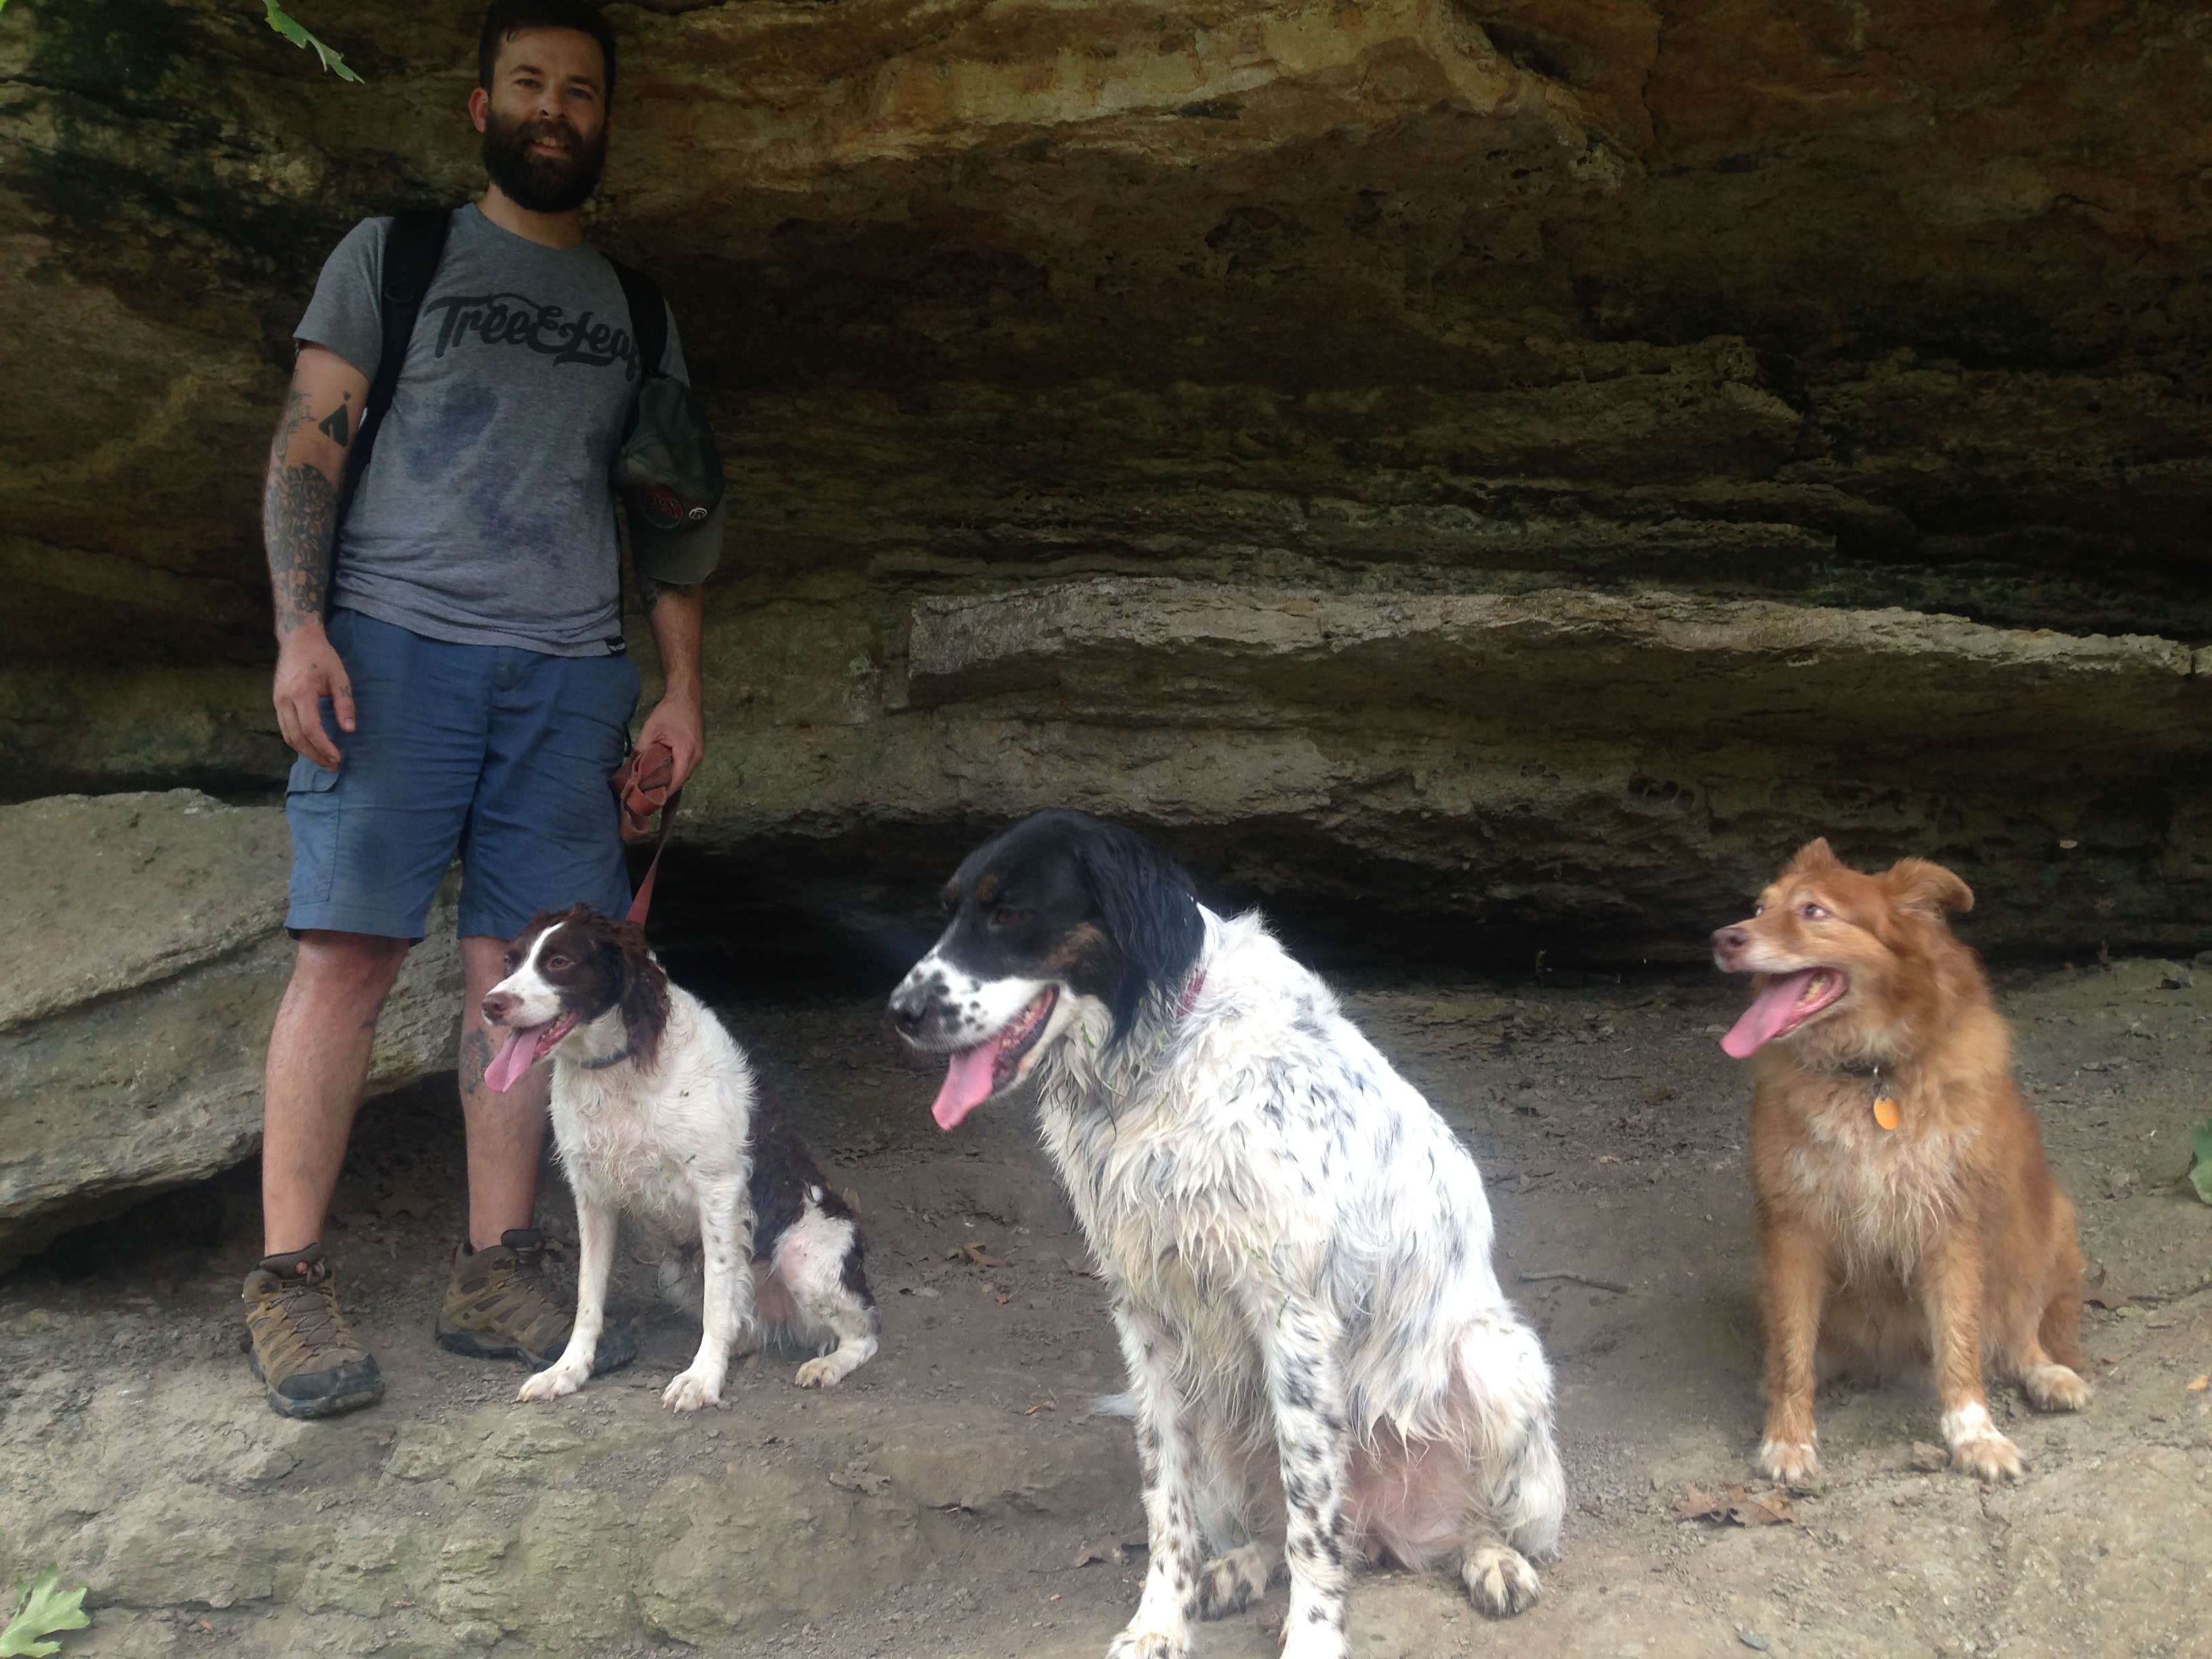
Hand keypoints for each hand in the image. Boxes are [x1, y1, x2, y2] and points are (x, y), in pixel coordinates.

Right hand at [272, 625, 354, 769]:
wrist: (297, 640)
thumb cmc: (321, 656)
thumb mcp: (340, 677)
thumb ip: (344, 704)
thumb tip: (349, 730)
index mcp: (301, 693)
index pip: (311, 729)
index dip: (324, 747)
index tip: (338, 757)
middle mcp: (284, 700)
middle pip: (296, 737)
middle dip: (315, 755)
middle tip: (332, 765)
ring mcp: (277, 701)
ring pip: (287, 735)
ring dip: (305, 751)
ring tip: (324, 760)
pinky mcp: (276, 702)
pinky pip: (285, 728)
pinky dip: (298, 741)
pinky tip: (312, 747)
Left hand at [634, 689, 703, 789]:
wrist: (686, 697)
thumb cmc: (669, 712)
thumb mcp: (650, 729)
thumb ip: (641, 749)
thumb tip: (633, 767)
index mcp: (686, 752)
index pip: (677, 780)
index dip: (665, 792)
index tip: (651, 800)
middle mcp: (697, 757)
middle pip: (681, 780)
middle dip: (666, 788)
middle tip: (648, 794)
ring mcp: (699, 754)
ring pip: (684, 774)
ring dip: (671, 779)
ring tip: (653, 784)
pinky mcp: (697, 751)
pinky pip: (686, 767)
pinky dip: (675, 771)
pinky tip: (663, 771)